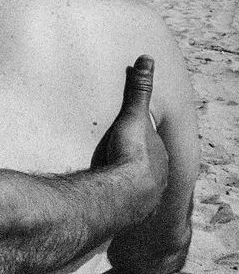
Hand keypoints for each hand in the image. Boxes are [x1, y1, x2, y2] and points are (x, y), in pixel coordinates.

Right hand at [90, 56, 164, 196]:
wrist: (126, 191)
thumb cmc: (131, 152)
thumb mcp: (134, 114)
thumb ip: (139, 89)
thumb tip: (146, 59)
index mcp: (160, 155)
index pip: (153, 146)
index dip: (144, 142)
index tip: (133, 141)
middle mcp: (159, 177)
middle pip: (150, 169)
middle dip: (140, 166)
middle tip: (124, 162)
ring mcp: (149, 197)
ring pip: (143, 189)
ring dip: (131, 187)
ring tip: (117, 185)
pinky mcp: (133, 214)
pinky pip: (130, 207)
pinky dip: (123, 204)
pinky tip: (113, 204)